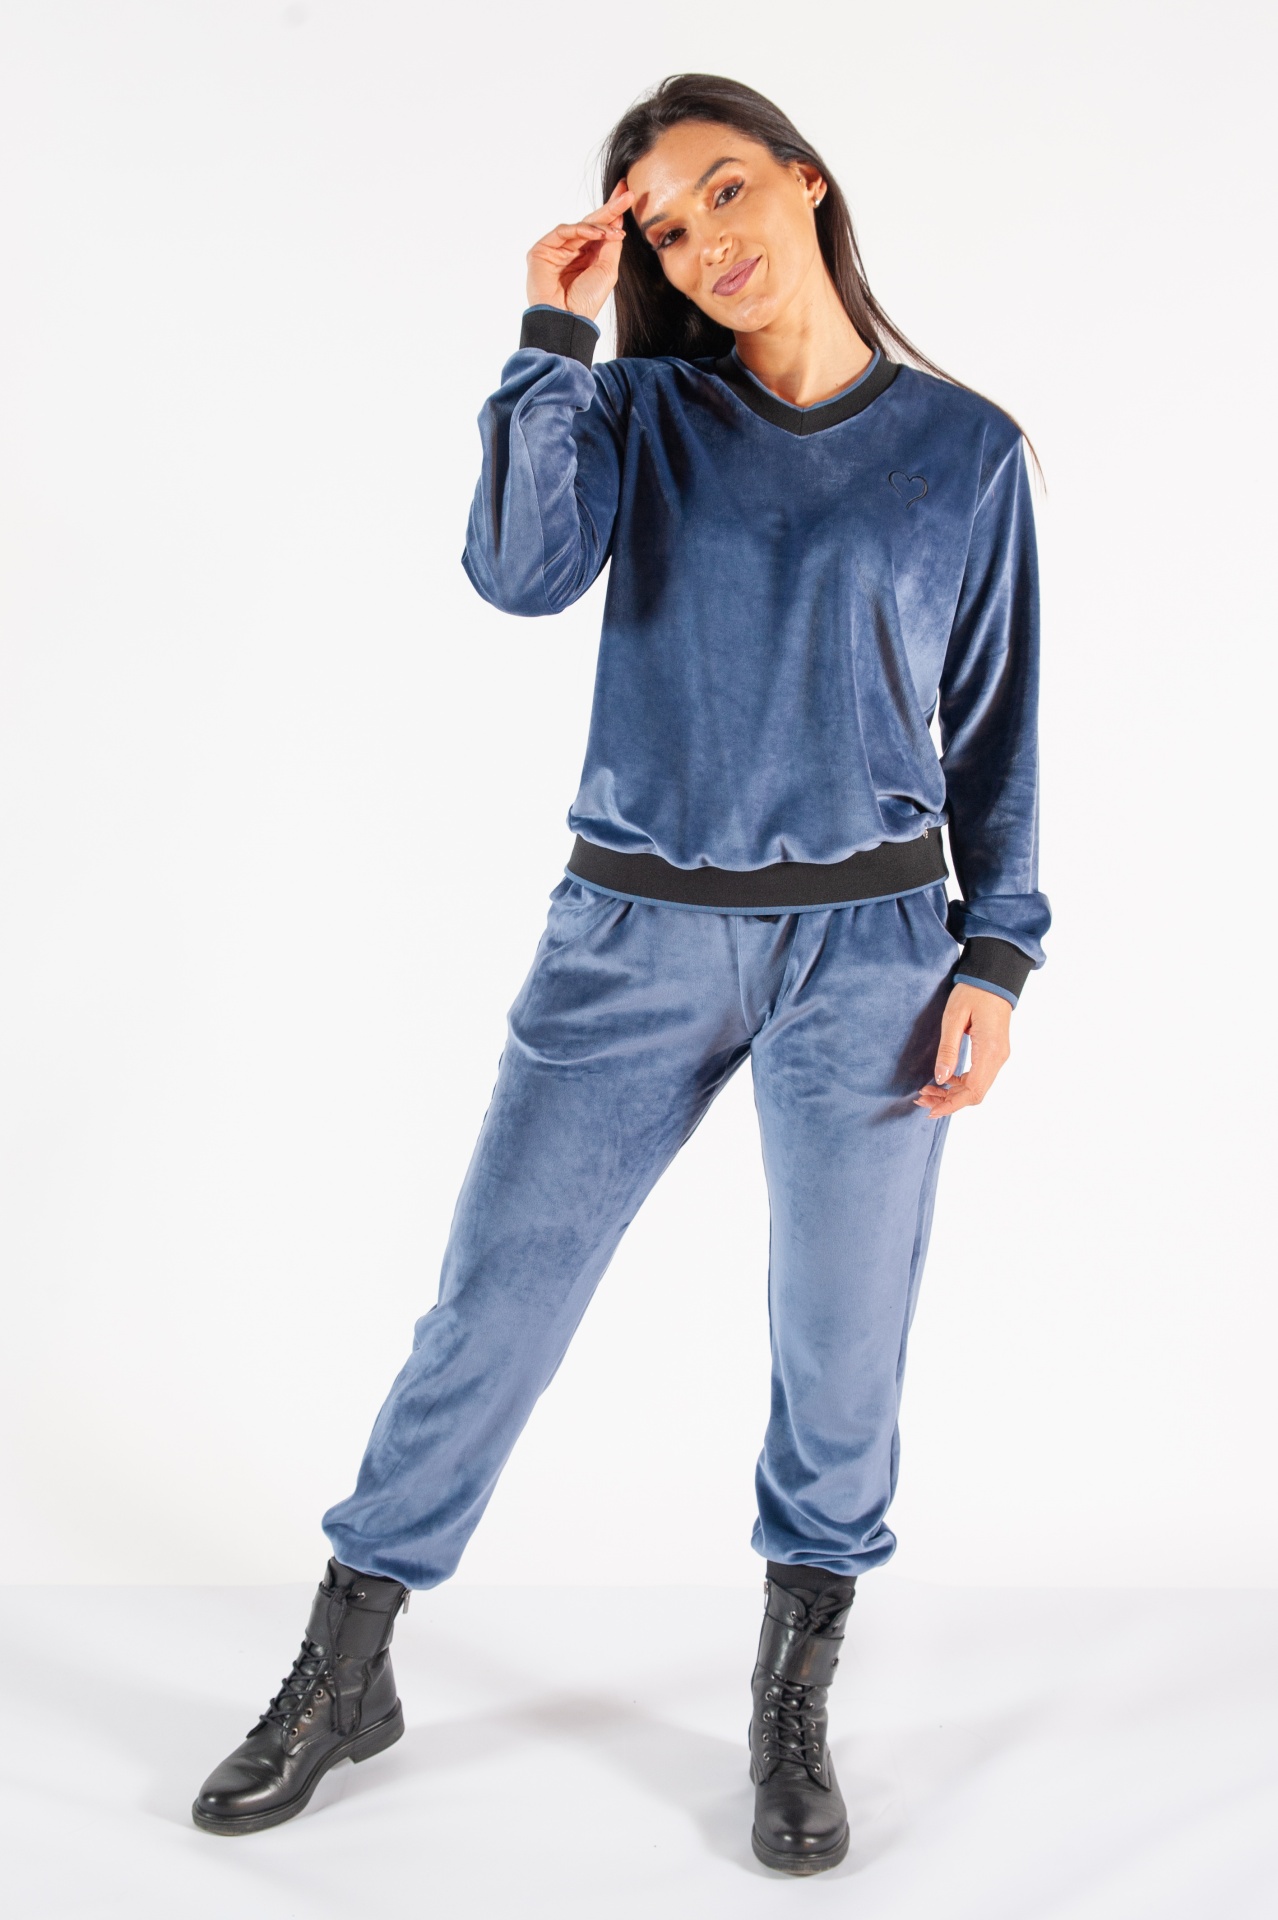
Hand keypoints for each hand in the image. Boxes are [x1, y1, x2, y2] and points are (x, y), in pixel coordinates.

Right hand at [526, 180, 633, 319]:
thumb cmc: (587, 300)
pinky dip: (581, 229)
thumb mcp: (608, 270)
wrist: (568, 319)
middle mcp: (571, 250)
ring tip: (616, 231)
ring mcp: (556, 249)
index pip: (600, 230)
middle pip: (591, 223)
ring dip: (600, 224)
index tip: (629, 196)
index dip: (614, 212)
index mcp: (587, 256)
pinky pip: (563, 231)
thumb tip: (618, 219)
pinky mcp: (542, 250)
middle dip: (610, 208)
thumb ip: (611, 244)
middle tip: (627, 194)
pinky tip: (598, 234)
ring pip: (579, 226)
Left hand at [913, 982, 1011, 1117]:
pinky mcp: (994, 1053)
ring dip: (953, 1093)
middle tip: (921, 1098)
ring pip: (977, 1087)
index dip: (951, 1105)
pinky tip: (944, 1079)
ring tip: (927, 1091)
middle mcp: (998, 1058)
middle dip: (948, 1101)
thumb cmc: (973, 993)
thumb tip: (940, 1079)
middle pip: (975, 1094)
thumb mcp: (954, 1018)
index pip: (973, 1091)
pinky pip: (979, 1076)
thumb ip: (948, 1050)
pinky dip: (961, 1083)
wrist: (994, 978)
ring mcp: (999, 1056)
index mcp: (989, 1051)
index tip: (930, 1111)